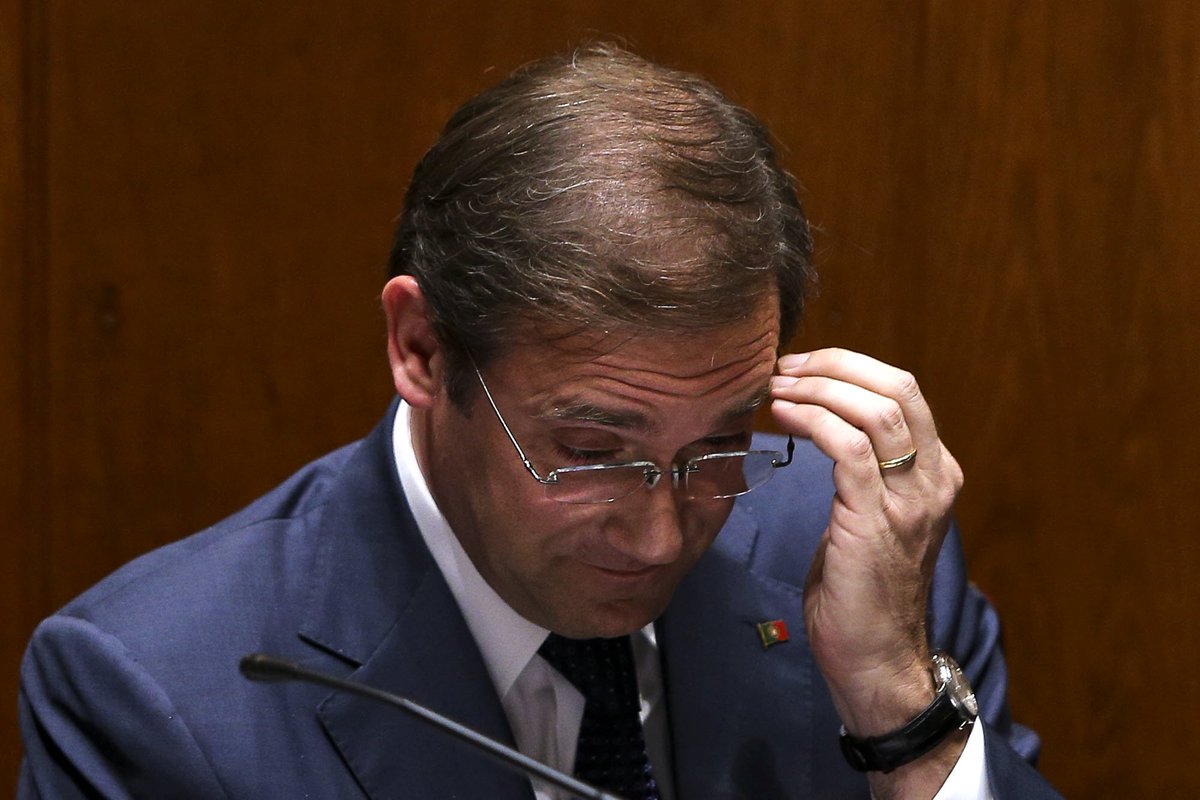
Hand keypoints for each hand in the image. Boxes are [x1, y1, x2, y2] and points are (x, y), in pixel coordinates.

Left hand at [770, 348, 963, 737]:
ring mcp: (910, 501)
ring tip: (777, 388)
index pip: (903, 391)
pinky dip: (813, 421)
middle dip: (835, 365)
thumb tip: (820, 424)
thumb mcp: (869, 517)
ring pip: (877, 411)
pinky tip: (782, 418)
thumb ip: (861, 471)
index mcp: (935, 473)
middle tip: (785, 367)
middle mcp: (933, 480)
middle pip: (898, 388)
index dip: (849, 366)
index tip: (800, 366)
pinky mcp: (878, 521)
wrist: (875, 659)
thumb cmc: (859, 591)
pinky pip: (849, 449)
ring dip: (818, 388)